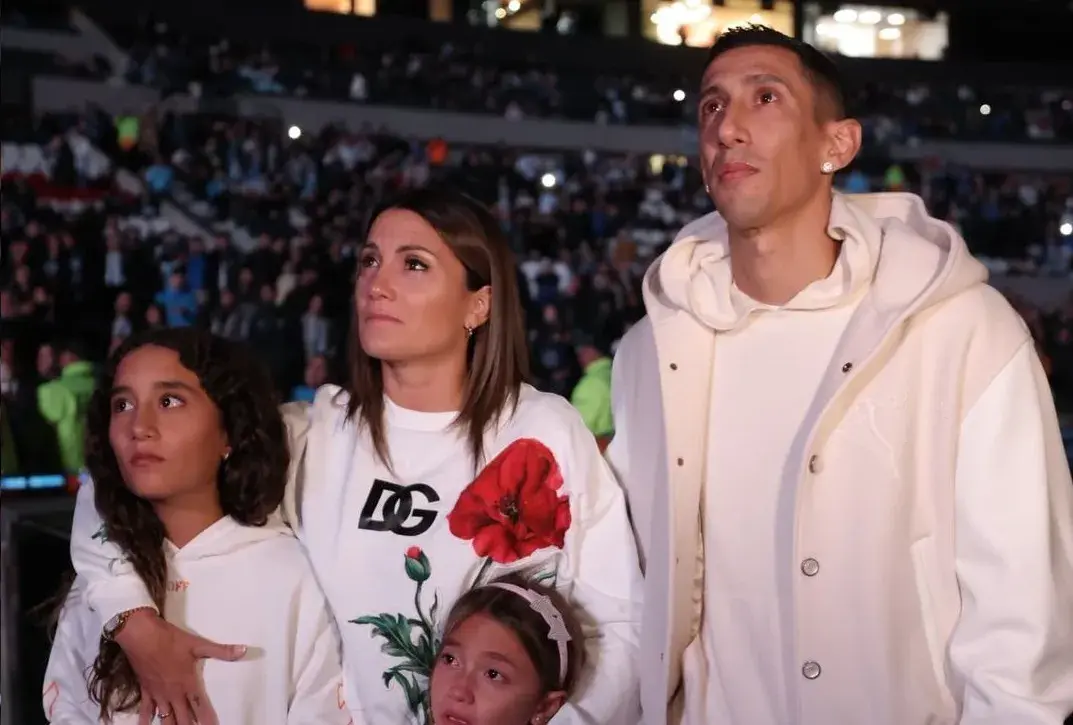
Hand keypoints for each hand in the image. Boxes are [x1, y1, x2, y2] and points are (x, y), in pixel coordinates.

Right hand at [114, 609, 245, 724]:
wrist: (142, 636)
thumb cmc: (171, 640)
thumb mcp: (198, 644)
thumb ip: (222, 651)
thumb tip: (243, 650)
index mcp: (189, 683)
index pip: (201, 708)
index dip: (208, 720)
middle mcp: (174, 693)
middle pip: (184, 718)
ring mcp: (159, 694)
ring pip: (166, 718)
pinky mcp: (146, 690)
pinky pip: (146, 710)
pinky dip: (146, 720)